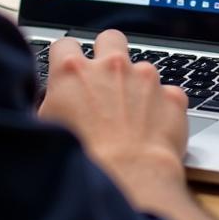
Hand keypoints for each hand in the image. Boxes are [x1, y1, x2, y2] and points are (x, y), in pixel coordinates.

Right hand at [38, 30, 189, 201]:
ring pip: (142, 68)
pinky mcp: (172, 96)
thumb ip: (50, 104)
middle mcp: (111, 66)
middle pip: (109, 38)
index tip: (70, 72)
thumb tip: (50, 102)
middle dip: (108, 53)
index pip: (65, 44)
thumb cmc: (83, 162)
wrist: (128, 181)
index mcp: (73, 71)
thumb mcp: (46, 131)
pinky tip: (155, 129)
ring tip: (132, 118)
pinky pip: (168, 94)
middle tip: (106, 79)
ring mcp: (145, 77)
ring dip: (137, 85)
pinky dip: (163, 108)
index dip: (66, 58)